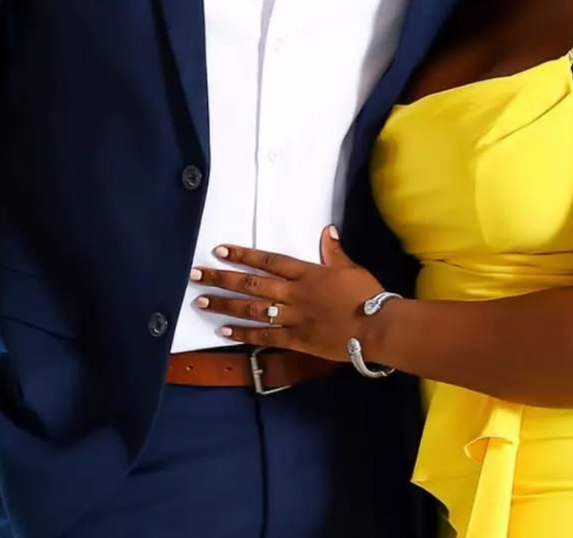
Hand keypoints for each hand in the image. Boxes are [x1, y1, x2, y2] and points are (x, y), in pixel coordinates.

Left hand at [191, 227, 385, 360]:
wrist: (377, 328)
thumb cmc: (367, 296)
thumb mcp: (351, 268)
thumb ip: (334, 252)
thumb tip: (328, 231)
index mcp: (307, 272)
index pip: (268, 260)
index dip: (243, 255)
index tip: (220, 250)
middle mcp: (294, 293)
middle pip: (252, 283)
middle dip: (222, 278)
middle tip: (196, 275)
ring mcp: (292, 317)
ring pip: (252, 309)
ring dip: (225, 305)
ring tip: (201, 303)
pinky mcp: (296, 340)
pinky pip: (265, 336)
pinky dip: (243, 334)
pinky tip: (224, 332)